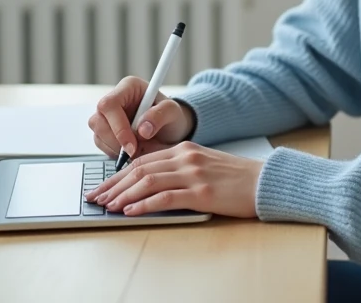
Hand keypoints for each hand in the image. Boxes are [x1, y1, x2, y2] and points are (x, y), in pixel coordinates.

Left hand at [85, 141, 263, 218]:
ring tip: (108, 206)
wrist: (265, 182)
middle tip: (96, 198)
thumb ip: (179, 168)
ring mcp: (193, 174)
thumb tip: (149, 184)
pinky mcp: (201, 192)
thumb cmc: (236, 178)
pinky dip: (144, 205)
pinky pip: (165, 198)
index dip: (119, 175)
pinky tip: (131, 211)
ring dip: (123, 195)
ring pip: (147, 182)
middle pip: (139, 169)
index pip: (142, 160)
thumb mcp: (204, 164)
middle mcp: (185, 158)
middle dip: (113, 185)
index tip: (104, 187)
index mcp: (184, 149)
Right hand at [88, 75, 194, 159]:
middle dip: (114, 141)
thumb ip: (160, 115)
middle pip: (97, 120)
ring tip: (137, 151)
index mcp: (128, 87)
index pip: (110, 104)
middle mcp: (114, 99)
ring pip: (97, 134)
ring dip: (114, 148)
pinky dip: (114, 153)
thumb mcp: (173, 112)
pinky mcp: (105, 131)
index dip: (118, 127)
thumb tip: (142, 130)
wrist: (170, 129)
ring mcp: (107, 116)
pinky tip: (131, 152)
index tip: (132, 146)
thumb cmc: (171, 116)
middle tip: (135, 152)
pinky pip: (101, 144)